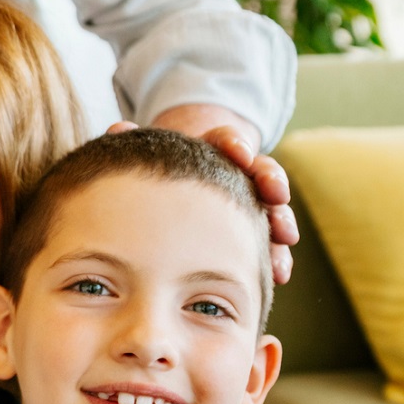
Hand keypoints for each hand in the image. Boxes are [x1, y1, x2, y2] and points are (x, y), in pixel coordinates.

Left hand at [109, 117, 298, 283]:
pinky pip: (267, 244)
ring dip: (281, 221)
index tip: (239, 154)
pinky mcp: (250, 234)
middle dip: (271, 181)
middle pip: (262, 171)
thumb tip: (119, 130)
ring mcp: (248, 204)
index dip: (235, 144)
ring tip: (285, 237)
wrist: (166, 192)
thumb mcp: (146, 155)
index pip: (227, 140)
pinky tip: (278, 273)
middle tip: (275, 194)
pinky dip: (276, 256)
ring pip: (272, 208)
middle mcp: (237, 175)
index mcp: (210, 151)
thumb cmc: (156, 174)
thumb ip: (132, 143)